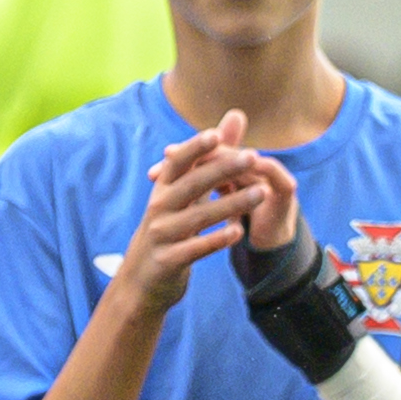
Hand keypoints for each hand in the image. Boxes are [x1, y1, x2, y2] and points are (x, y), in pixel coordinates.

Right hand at [104, 114, 293, 321]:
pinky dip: (216, 240)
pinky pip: (195, 249)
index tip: (216, 134)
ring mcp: (161, 236)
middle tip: (253, 157)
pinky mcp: (167, 261)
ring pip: (199, 216)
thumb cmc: (168, 231)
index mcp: (161, 191)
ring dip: (231, 204)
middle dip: (221, 170)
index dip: (194, 148)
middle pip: (191, 185)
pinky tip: (238, 232)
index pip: (176, 163)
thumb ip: (212, 156)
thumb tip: (236, 116)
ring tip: (261, 193)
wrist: (139, 284)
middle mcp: (157, 210)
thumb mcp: (183, 196)